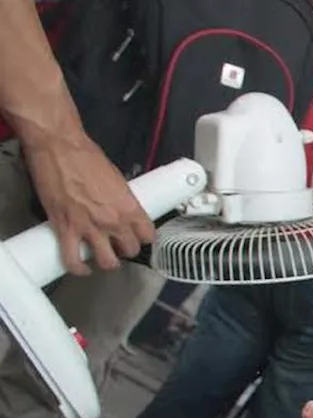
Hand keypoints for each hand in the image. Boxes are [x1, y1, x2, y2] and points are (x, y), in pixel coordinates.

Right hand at [23, 130, 153, 273]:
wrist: (59, 149)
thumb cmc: (87, 157)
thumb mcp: (116, 178)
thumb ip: (122, 199)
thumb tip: (121, 209)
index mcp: (129, 206)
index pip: (148, 235)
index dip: (143, 238)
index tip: (138, 238)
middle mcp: (113, 221)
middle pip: (130, 251)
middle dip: (125, 250)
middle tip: (118, 245)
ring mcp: (89, 228)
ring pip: (107, 262)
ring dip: (106, 261)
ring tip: (103, 257)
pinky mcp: (65, 230)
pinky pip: (73, 260)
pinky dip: (78, 268)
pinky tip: (82, 267)